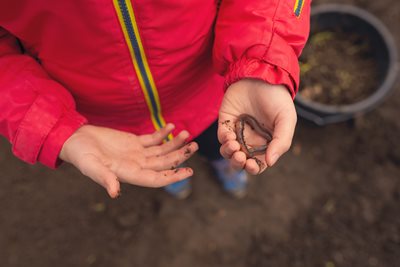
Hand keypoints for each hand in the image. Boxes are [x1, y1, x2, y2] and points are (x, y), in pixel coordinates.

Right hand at [59, 124, 197, 197]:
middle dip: (180, 155)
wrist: (74, 139)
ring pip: (161, 150)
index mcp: (129, 174)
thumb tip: (115, 193)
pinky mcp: (133, 142)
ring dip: (174, 143)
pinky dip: (162, 133)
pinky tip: (171, 126)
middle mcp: (136, 165)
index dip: (173, 176)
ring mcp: (136, 153)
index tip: (189, 172)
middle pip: (164, 163)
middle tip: (194, 146)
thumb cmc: (80, 155)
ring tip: (186, 133)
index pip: (156, 179)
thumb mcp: (90, 166)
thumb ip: (104, 178)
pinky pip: (152, 139)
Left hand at [218, 79, 296, 174]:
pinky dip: (223, 140)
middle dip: (238, 163)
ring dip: (229, 153)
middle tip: (240, 157)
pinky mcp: (226, 122)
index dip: (254, 168)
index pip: (258, 163)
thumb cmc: (277, 98)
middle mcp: (251, 139)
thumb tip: (270, 162)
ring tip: (234, 145)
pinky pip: (221, 137)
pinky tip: (230, 135)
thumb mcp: (286, 120)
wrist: (262, 75)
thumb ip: (281, 141)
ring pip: (228, 152)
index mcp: (266, 143)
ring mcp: (237, 131)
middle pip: (241, 161)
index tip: (252, 165)